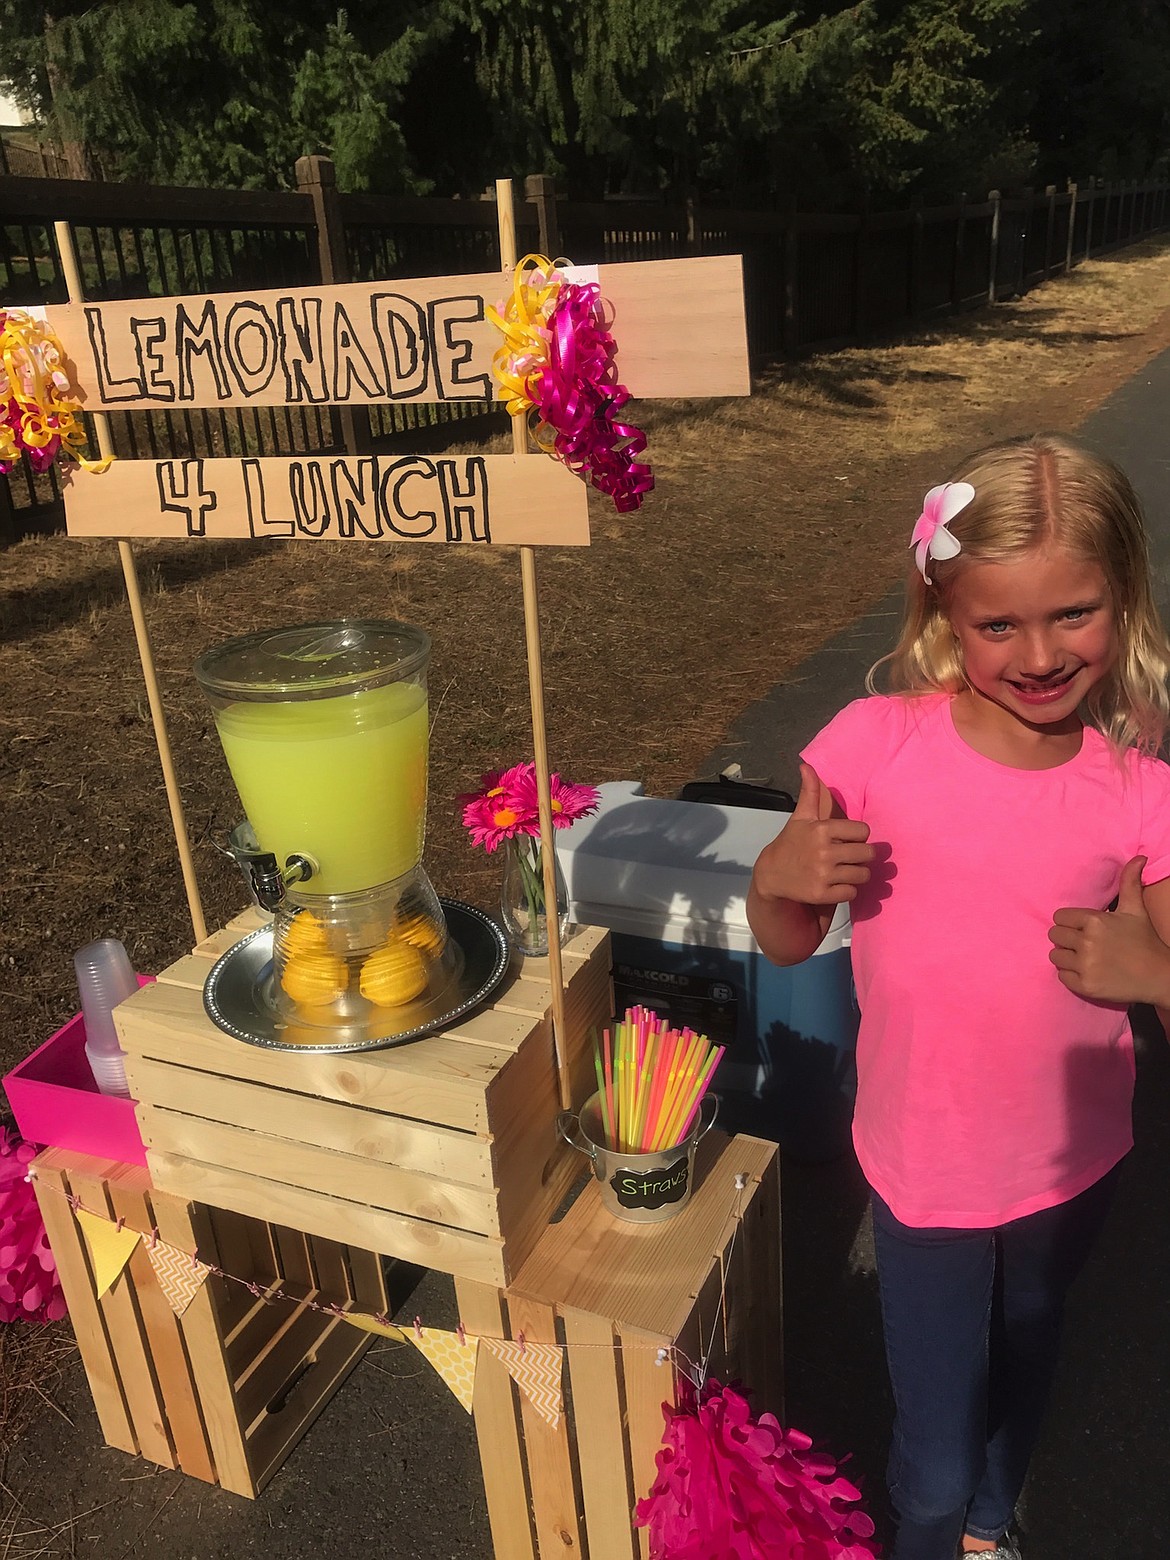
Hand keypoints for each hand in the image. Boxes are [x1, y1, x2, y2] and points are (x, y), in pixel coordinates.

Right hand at [751, 762, 874, 906]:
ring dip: (856, 874)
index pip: (863, 831)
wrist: (772, 874)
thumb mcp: (801, 817)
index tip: (846, 839)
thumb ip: (810, 792)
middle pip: (868, 854)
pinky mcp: (822, 894)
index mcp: (822, 829)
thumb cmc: (791, 843)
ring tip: (843, 870)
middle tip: (848, 857)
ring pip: (863, 874)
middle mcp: (824, 851)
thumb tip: (806, 765)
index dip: (857, 836)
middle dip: (861, 856)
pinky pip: (852, 892)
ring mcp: (823, 874)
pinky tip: (835, 884)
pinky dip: (847, 890)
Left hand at [1049, 856, 1169, 1004]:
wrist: (1158, 975)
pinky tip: (1087, 971)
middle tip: (1084, 943)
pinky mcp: (1085, 985)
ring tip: (1084, 957)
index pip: (1059, 918)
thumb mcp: (1135, 909)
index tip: (1083, 928)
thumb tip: (1138, 857)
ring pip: (1055, 956)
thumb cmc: (1144, 940)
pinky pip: (1061, 976)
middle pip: (1054, 936)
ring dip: (1066, 956)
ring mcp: (1085, 965)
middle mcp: (1086, 942)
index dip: (1070, 922)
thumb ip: (1129, 882)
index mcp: (1094, 920)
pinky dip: (1071, 975)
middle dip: (1066, 938)